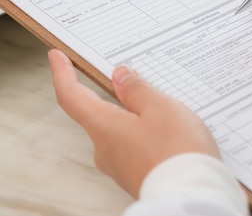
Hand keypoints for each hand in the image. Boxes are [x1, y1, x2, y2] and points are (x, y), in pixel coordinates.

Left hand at [48, 49, 219, 198]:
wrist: (193, 194)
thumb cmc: (178, 152)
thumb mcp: (161, 108)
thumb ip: (138, 90)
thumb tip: (121, 76)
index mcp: (105, 128)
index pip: (72, 96)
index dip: (63, 74)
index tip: (58, 57)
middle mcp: (106, 149)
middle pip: (102, 113)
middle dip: (119, 96)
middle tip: (139, 79)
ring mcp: (121, 165)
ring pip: (124, 129)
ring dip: (141, 116)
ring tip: (173, 110)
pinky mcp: (138, 174)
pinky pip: (138, 145)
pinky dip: (151, 133)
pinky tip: (174, 132)